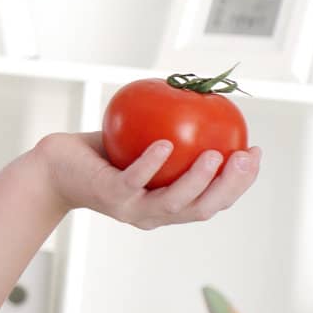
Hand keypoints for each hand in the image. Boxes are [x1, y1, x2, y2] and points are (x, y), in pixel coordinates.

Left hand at [34, 130, 260, 230]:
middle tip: (246, 158)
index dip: (240, 183)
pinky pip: (134, 180)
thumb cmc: (101, 153)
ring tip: (214, 155)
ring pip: (173, 202)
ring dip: (197, 181)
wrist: (55, 167)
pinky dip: (151, 163)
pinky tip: (165, 144)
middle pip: (203, 208)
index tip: (256, 153)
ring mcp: (131, 209)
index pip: (214, 201)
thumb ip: (173, 130)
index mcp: (168, 205)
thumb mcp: (142, 142)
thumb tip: (205, 98)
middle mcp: (154, 214)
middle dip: (230, 186)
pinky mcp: (109, 196)